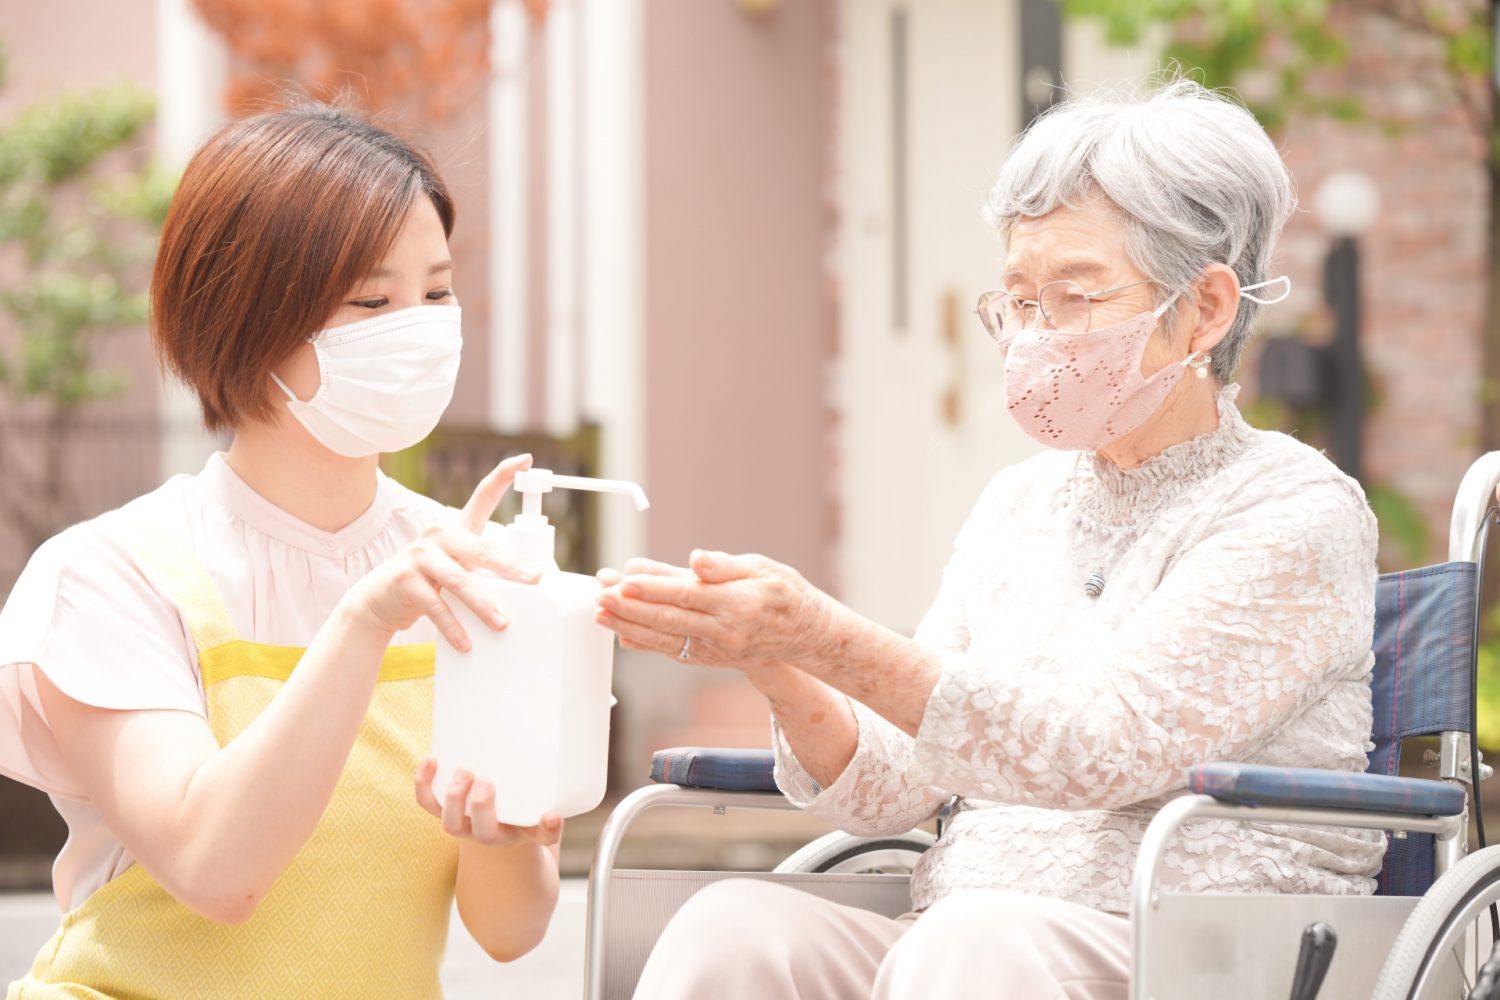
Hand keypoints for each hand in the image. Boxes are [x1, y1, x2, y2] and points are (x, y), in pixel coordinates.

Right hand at [344, 453, 538, 651]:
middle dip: (510, 567)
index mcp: (455, 528)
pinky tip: (467, 642)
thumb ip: (483, 570)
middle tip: (534, 580)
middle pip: (481, 549)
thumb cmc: (428, 583)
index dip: (503, 475)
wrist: (378, 601)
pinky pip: (437, 606)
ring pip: (459, 580)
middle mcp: (438, 535)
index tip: (525, 460)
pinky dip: (454, 627)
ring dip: (483, 605)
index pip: (482, 496)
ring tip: (502, 623)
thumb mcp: (455, 570)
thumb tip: (529, 585)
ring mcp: (420, 556)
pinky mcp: (406, 580)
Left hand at [414, 757, 563, 847]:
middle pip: (483, 832)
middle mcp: (489, 835)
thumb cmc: (516, 811)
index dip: (546, 828)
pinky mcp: (443, 810)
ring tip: (464, 769)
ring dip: (453, 797)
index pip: (539, 836)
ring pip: (450, 823)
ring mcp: (463, 824)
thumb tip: (554, 812)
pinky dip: (425, 783)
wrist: (491, 823)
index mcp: (521, 833)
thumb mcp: (536, 811)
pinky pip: (428, 803)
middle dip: (483, 806)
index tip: (551, 814)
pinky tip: (431, 759)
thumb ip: (549, 809)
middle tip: (487, 779)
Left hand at [594, 550, 830, 669]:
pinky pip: (672, 651)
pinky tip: (623, 634)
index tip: (624, 579)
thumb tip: (696, 559)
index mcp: (738, 603)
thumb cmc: (782, 593)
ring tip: (600, 613)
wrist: (803, 634)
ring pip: (665, 638)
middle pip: (668, 619)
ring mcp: (717, 649)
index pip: (686, 595)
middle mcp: (725, 631)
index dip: (653, 588)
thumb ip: (724, 565)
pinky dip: (645, 643)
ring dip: (629, 626)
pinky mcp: (710, 659)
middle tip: (600, 596)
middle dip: (630, 608)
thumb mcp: (762, 567)